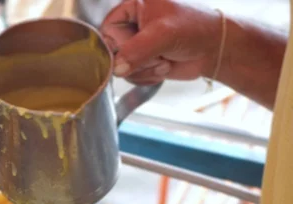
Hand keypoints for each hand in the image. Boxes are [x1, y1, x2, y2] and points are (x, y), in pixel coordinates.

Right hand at [100, 0, 222, 84]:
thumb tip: (117, 68)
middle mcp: (134, 25)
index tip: (133, 47)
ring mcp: (139, 46)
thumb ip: (135, 51)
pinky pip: (133, 77)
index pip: (108, 28)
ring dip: (145, 68)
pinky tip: (164, 67)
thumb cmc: (195, 29)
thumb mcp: (162, 34)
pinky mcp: (144, 62)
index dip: (118, 42)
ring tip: (164, 59)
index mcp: (135, 6)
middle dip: (136, 58)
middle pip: (115, 50)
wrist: (215, 49)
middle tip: (157, 53)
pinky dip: (148, 76)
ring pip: (122, 67)